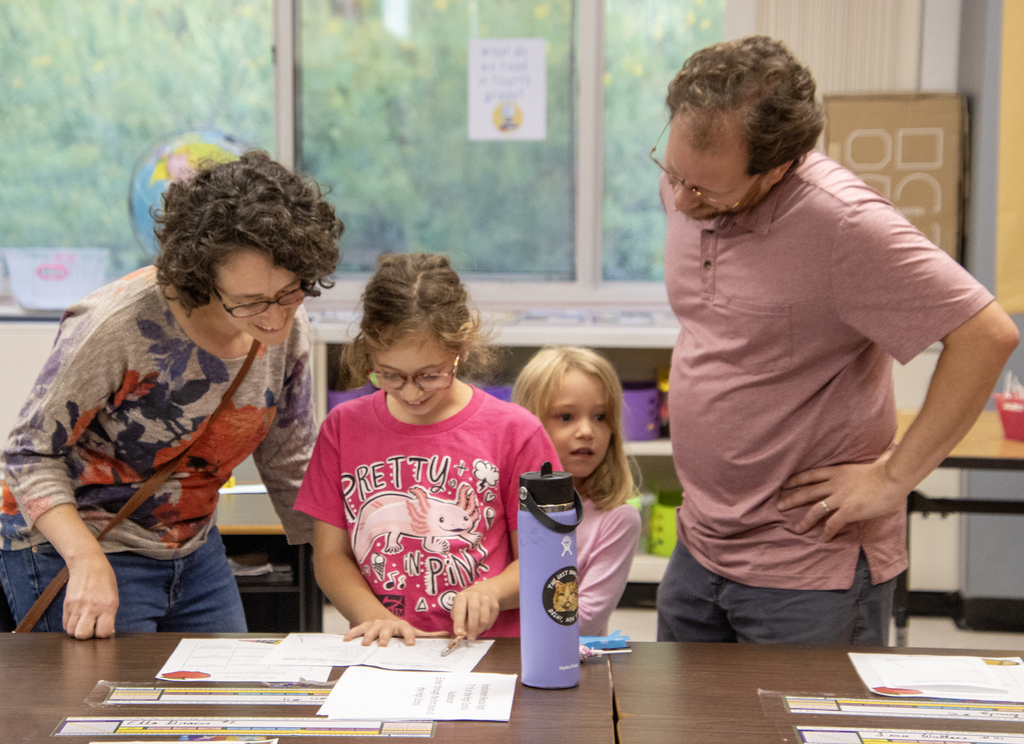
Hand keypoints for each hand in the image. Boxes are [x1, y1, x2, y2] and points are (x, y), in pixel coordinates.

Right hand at [62, 553, 118, 638]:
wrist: (87, 564)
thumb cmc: (104, 579)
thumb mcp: (113, 597)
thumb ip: (110, 615)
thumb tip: (108, 632)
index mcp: (108, 606)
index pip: (104, 632)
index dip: (103, 634)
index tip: (102, 629)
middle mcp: (92, 607)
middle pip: (83, 635)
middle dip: (87, 636)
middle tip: (91, 627)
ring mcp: (77, 606)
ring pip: (71, 632)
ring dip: (77, 631)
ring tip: (83, 622)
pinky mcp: (66, 605)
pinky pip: (65, 624)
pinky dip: (70, 625)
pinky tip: (77, 618)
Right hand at [343, 617, 446, 646]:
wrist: (379, 616)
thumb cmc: (398, 628)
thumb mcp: (413, 630)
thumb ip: (429, 635)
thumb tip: (449, 636)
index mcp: (401, 626)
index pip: (407, 630)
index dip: (409, 636)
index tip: (411, 644)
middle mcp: (388, 624)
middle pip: (388, 629)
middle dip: (386, 637)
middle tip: (384, 645)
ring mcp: (375, 625)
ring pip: (371, 629)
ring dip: (368, 636)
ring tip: (366, 644)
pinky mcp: (363, 626)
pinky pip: (357, 629)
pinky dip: (352, 634)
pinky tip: (346, 640)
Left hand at [450, 583, 501, 640]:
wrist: (485, 592)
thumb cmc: (466, 604)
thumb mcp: (458, 608)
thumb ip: (458, 619)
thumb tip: (463, 632)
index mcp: (462, 597)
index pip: (460, 610)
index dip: (459, 622)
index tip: (458, 633)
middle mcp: (474, 596)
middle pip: (474, 613)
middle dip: (472, 628)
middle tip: (470, 638)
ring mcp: (486, 600)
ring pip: (484, 619)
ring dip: (479, 630)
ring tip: (475, 633)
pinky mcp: (495, 606)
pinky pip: (491, 621)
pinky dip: (485, 627)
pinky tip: (481, 625)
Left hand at [776, 453, 909, 540]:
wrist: (893, 477)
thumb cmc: (889, 470)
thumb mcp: (871, 463)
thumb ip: (869, 462)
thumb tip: (886, 453)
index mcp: (839, 471)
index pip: (811, 475)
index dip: (797, 480)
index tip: (785, 484)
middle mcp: (835, 484)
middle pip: (807, 492)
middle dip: (791, 499)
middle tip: (779, 506)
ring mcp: (840, 497)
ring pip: (815, 510)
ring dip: (804, 521)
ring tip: (797, 529)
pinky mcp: (848, 510)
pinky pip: (832, 524)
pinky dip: (826, 532)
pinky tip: (823, 539)